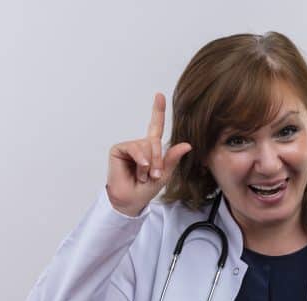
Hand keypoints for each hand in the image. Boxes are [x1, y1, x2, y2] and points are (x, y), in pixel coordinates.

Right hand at [106, 92, 192, 215]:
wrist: (131, 200)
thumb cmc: (145, 189)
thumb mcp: (164, 174)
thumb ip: (173, 158)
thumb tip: (187, 144)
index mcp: (151, 148)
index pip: (155, 126)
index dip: (157, 111)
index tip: (159, 96)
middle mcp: (140, 145)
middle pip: (155, 141)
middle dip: (158, 160)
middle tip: (155, 175)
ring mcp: (129, 146)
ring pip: (146, 146)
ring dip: (149, 164)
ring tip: (144, 176)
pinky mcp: (119, 149)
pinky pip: (135, 148)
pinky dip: (140, 160)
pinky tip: (140, 169)